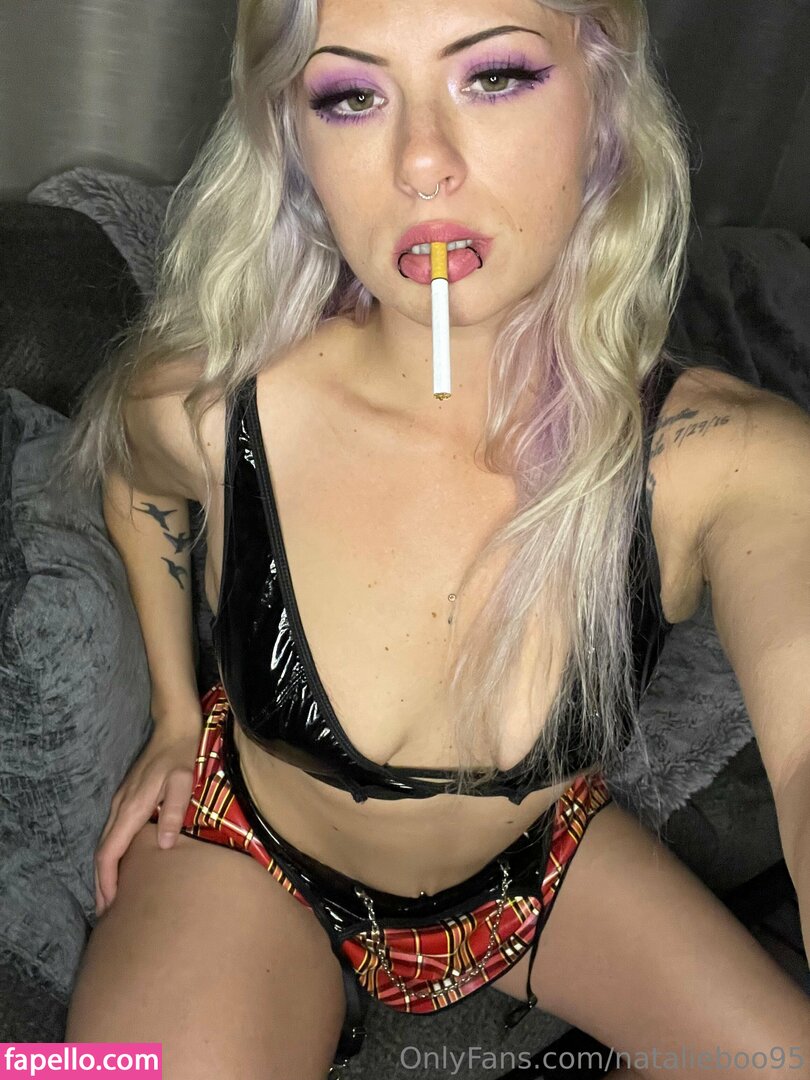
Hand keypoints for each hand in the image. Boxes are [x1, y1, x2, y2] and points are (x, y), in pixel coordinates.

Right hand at [94, 724, 200, 918]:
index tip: (109, 905)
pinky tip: (120, 865)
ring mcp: (120, 801)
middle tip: (106, 914)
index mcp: (131, 807)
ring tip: (111, 897)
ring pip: (105, 842)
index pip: (110, 851)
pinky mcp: (126, 798)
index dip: (107, 881)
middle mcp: (120, 807)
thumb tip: (163, 845)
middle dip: (101, 884)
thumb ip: (172, 810)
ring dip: (105, 871)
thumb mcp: (183, 781)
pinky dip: (111, 855)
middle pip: (102, 852)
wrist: (173, 727)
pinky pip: (112, 833)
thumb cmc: (182, 755)